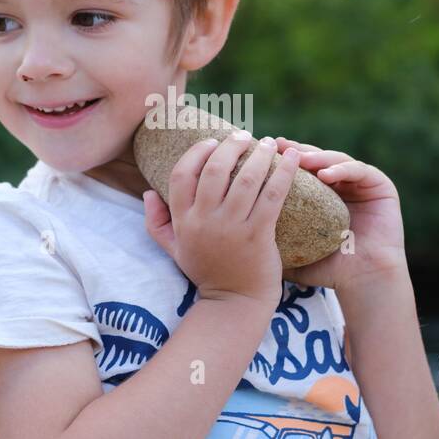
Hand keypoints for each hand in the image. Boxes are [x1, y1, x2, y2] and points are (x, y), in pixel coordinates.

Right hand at [143, 132, 299, 306]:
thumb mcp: (174, 249)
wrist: (235, 302)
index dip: (196, 152)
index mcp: (184, 221)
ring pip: (245, 180)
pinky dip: (283, 173)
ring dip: (259, 155)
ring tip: (268, 144)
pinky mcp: (259, 235)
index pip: (182, 175)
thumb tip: (147, 192)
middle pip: (214, 171)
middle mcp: (205, 222)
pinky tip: (291, 158)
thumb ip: (157, 222)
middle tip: (244, 137)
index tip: (212, 141)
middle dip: (231, 146)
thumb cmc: (207, 271)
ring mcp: (232, 229)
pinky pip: (272, 195)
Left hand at [273, 136, 406, 292]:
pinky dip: (342, 169)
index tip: (261, 154)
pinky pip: (360, 170)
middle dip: (298, 151)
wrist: (364, 282)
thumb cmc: (329, 270)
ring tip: (301, 160)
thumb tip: (235, 231)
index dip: (281, 161)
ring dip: (318, 157)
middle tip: (280, 146)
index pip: (300, 171)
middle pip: (317, 159)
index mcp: (322, 196)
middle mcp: (342, 186)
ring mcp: (362, 184)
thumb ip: (273, 237)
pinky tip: (326, 175)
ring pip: (336, 160)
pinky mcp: (381, 185)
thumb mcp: (296, 248)